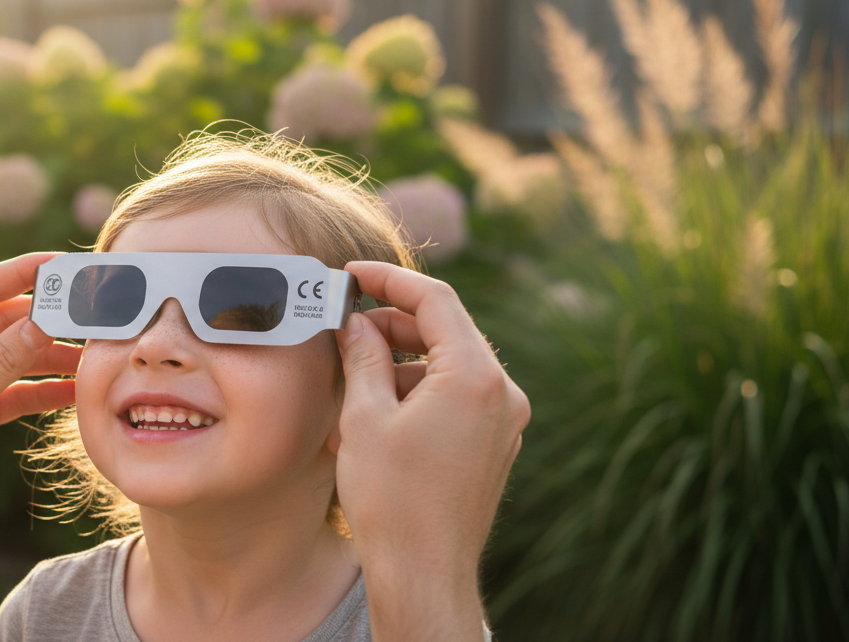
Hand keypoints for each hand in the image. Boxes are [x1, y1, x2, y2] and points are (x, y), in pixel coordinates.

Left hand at [0, 252, 80, 543]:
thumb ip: (2, 362)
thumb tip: (44, 322)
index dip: (20, 272)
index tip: (61, 263)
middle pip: (1, 320)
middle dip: (45, 318)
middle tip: (89, 313)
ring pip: (12, 355)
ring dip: (48, 356)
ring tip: (91, 357)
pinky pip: (13, 389)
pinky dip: (41, 390)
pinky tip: (73, 392)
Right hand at [333, 261, 529, 637]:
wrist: (424, 574)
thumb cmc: (392, 500)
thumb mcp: (365, 416)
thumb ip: (362, 355)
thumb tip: (354, 321)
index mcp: (474, 377)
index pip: (435, 300)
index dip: (388, 279)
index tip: (352, 274)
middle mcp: (502, 393)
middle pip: (445, 330)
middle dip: (391, 323)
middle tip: (344, 327)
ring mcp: (504, 420)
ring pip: (449, 364)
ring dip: (401, 360)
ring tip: (353, 377)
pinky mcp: (494, 443)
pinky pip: (456, 396)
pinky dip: (418, 390)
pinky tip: (376, 409)